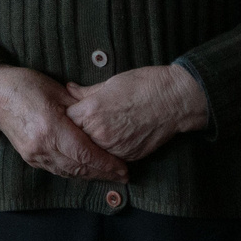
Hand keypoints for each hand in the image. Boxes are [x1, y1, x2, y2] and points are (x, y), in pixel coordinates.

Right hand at [0, 66, 128, 182]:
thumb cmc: (26, 86)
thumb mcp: (58, 91)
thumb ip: (81, 108)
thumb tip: (104, 120)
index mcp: (50, 126)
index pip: (85, 153)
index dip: (106, 164)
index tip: (123, 168)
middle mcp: (42, 145)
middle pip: (79, 167)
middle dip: (103, 173)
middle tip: (123, 176)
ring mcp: (34, 154)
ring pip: (69, 172)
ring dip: (90, 176)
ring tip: (110, 175)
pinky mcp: (30, 158)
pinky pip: (57, 170)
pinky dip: (75, 172)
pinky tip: (88, 170)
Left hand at [65, 64, 208, 162]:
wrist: (175, 100)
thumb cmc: (144, 85)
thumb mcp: (110, 83)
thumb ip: (86, 92)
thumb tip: (69, 90)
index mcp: (90, 111)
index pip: (65, 120)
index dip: (67, 117)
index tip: (69, 114)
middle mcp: (99, 133)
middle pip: (75, 140)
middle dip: (75, 134)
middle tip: (79, 128)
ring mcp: (113, 148)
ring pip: (91, 152)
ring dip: (90, 147)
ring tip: (95, 136)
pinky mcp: (128, 156)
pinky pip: (110, 157)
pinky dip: (107, 153)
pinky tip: (110, 143)